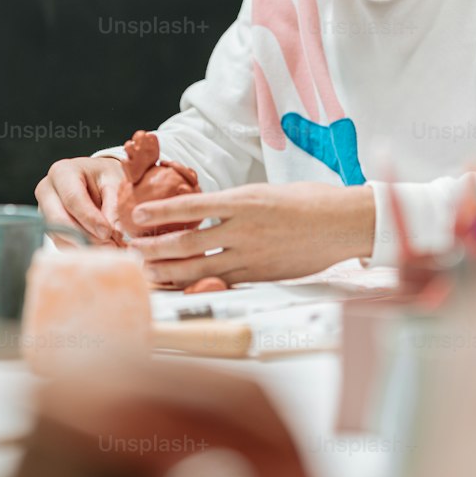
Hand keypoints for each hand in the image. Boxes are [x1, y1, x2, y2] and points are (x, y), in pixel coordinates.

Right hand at [35, 155, 126, 244]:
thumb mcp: (116, 184)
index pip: (72, 198)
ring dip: (83, 245)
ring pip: (58, 235)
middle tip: (109, 245)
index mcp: (62, 172)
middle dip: (84, 236)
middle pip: (58, 219)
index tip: (107, 233)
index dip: (90, 219)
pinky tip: (98, 249)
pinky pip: (60, 242)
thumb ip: (115, 208)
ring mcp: (44, 209)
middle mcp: (47, 190)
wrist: (97, 179)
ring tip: (107, 248)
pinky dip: (79, 249)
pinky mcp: (47, 226)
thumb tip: (114, 234)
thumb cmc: (106, 178)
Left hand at [129, 182, 375, 285]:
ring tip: (146, 271)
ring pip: (199, 266)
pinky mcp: (260, 274)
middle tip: (131, 248)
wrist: (344, 223)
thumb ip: (236, 204)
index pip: (191, 207)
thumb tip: (208, 211)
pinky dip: (197, 282)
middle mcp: (243, 229)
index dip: (160, 212)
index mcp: (244, 201)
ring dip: (168, 270)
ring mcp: (251, 255)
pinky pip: (222, 279)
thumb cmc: (311, 202)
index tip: (136, 215)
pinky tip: (181, 284)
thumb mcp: (267, 192)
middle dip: (154, 247)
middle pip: (187, 242)